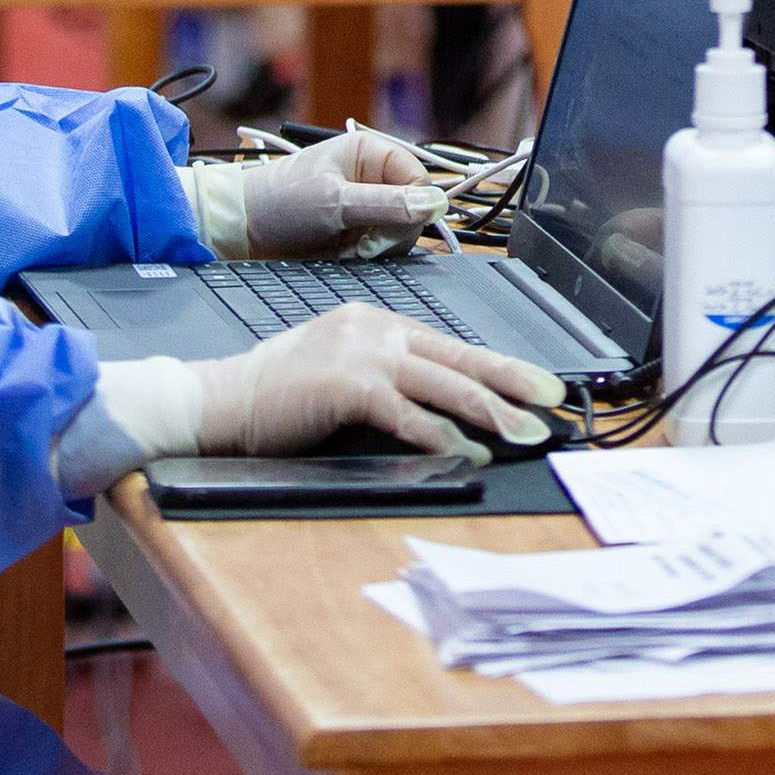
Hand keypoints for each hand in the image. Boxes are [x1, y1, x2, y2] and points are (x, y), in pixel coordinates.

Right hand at [190, 305, 563, 457]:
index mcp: (375, 322)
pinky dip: (442, 435)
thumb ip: (386, 377)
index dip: (498, 367)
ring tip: (526, 433)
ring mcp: (361, 353)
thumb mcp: (339, 369)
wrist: (221, 399)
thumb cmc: (277, 394)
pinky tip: (469, 452)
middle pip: (460, 358)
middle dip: (513, 383)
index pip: (451, 345)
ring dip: (492, 413)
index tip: (535, 386)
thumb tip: (439, 407)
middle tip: (553, 403)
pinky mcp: (347, 385)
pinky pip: (408, 413)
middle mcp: (374, 329)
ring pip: (445, 383)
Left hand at [234, 127, 442, 256]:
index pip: (420, 180)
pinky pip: (383, 249)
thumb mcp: (335, 201)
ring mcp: (367, 207)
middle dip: (392, 233)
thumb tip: (435, 204)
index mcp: (371, 154)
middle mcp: (374, 178)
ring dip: (378, 249)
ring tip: (348, 250)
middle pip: (415, 210)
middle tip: (363, 245)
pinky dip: (367, 258)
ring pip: (401, 233)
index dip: (414, 208)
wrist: (243, 231)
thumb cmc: (280, 201)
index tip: (389, 228)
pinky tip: (344, 256)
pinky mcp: (358, 233)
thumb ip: (387, 204)